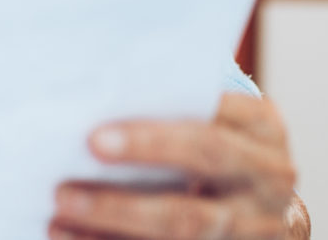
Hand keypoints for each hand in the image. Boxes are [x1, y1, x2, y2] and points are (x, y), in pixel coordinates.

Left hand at [50, 94, 307, 239]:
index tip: (92, 139)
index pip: (207, 126)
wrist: (268, 208)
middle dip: (132, 175)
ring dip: (114, 219)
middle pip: (197, 173)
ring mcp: (256, 225)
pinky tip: (69, 235)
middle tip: (65, 185)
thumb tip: (83, 101)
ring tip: (59, 213)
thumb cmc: (218, 145)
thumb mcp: (215, 118)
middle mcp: (268, 177)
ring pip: (184, 226)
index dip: (151, 136)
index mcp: (262, 128)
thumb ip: (171, 104)